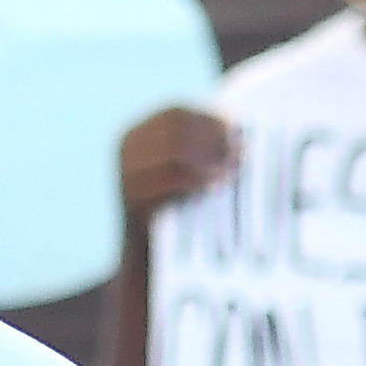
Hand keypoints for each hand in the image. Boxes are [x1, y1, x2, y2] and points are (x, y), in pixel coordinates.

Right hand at [119, 107, 236, 221]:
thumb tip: (237, 123)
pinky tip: (217, 185)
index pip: (174, 112)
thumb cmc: (173, 206)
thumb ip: (197, 143)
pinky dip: (198, 179)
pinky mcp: (133, 199)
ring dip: (209, 157)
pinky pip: (170, 179)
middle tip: (240, 150)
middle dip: (212, 137)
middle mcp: (125, 150)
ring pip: (173, 151)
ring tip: (232, 167)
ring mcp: (125, 173)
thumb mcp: (180, 168)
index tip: (236, 127)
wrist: (146, 252)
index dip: (207, 118)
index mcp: (134, 135)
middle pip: (175, 129)